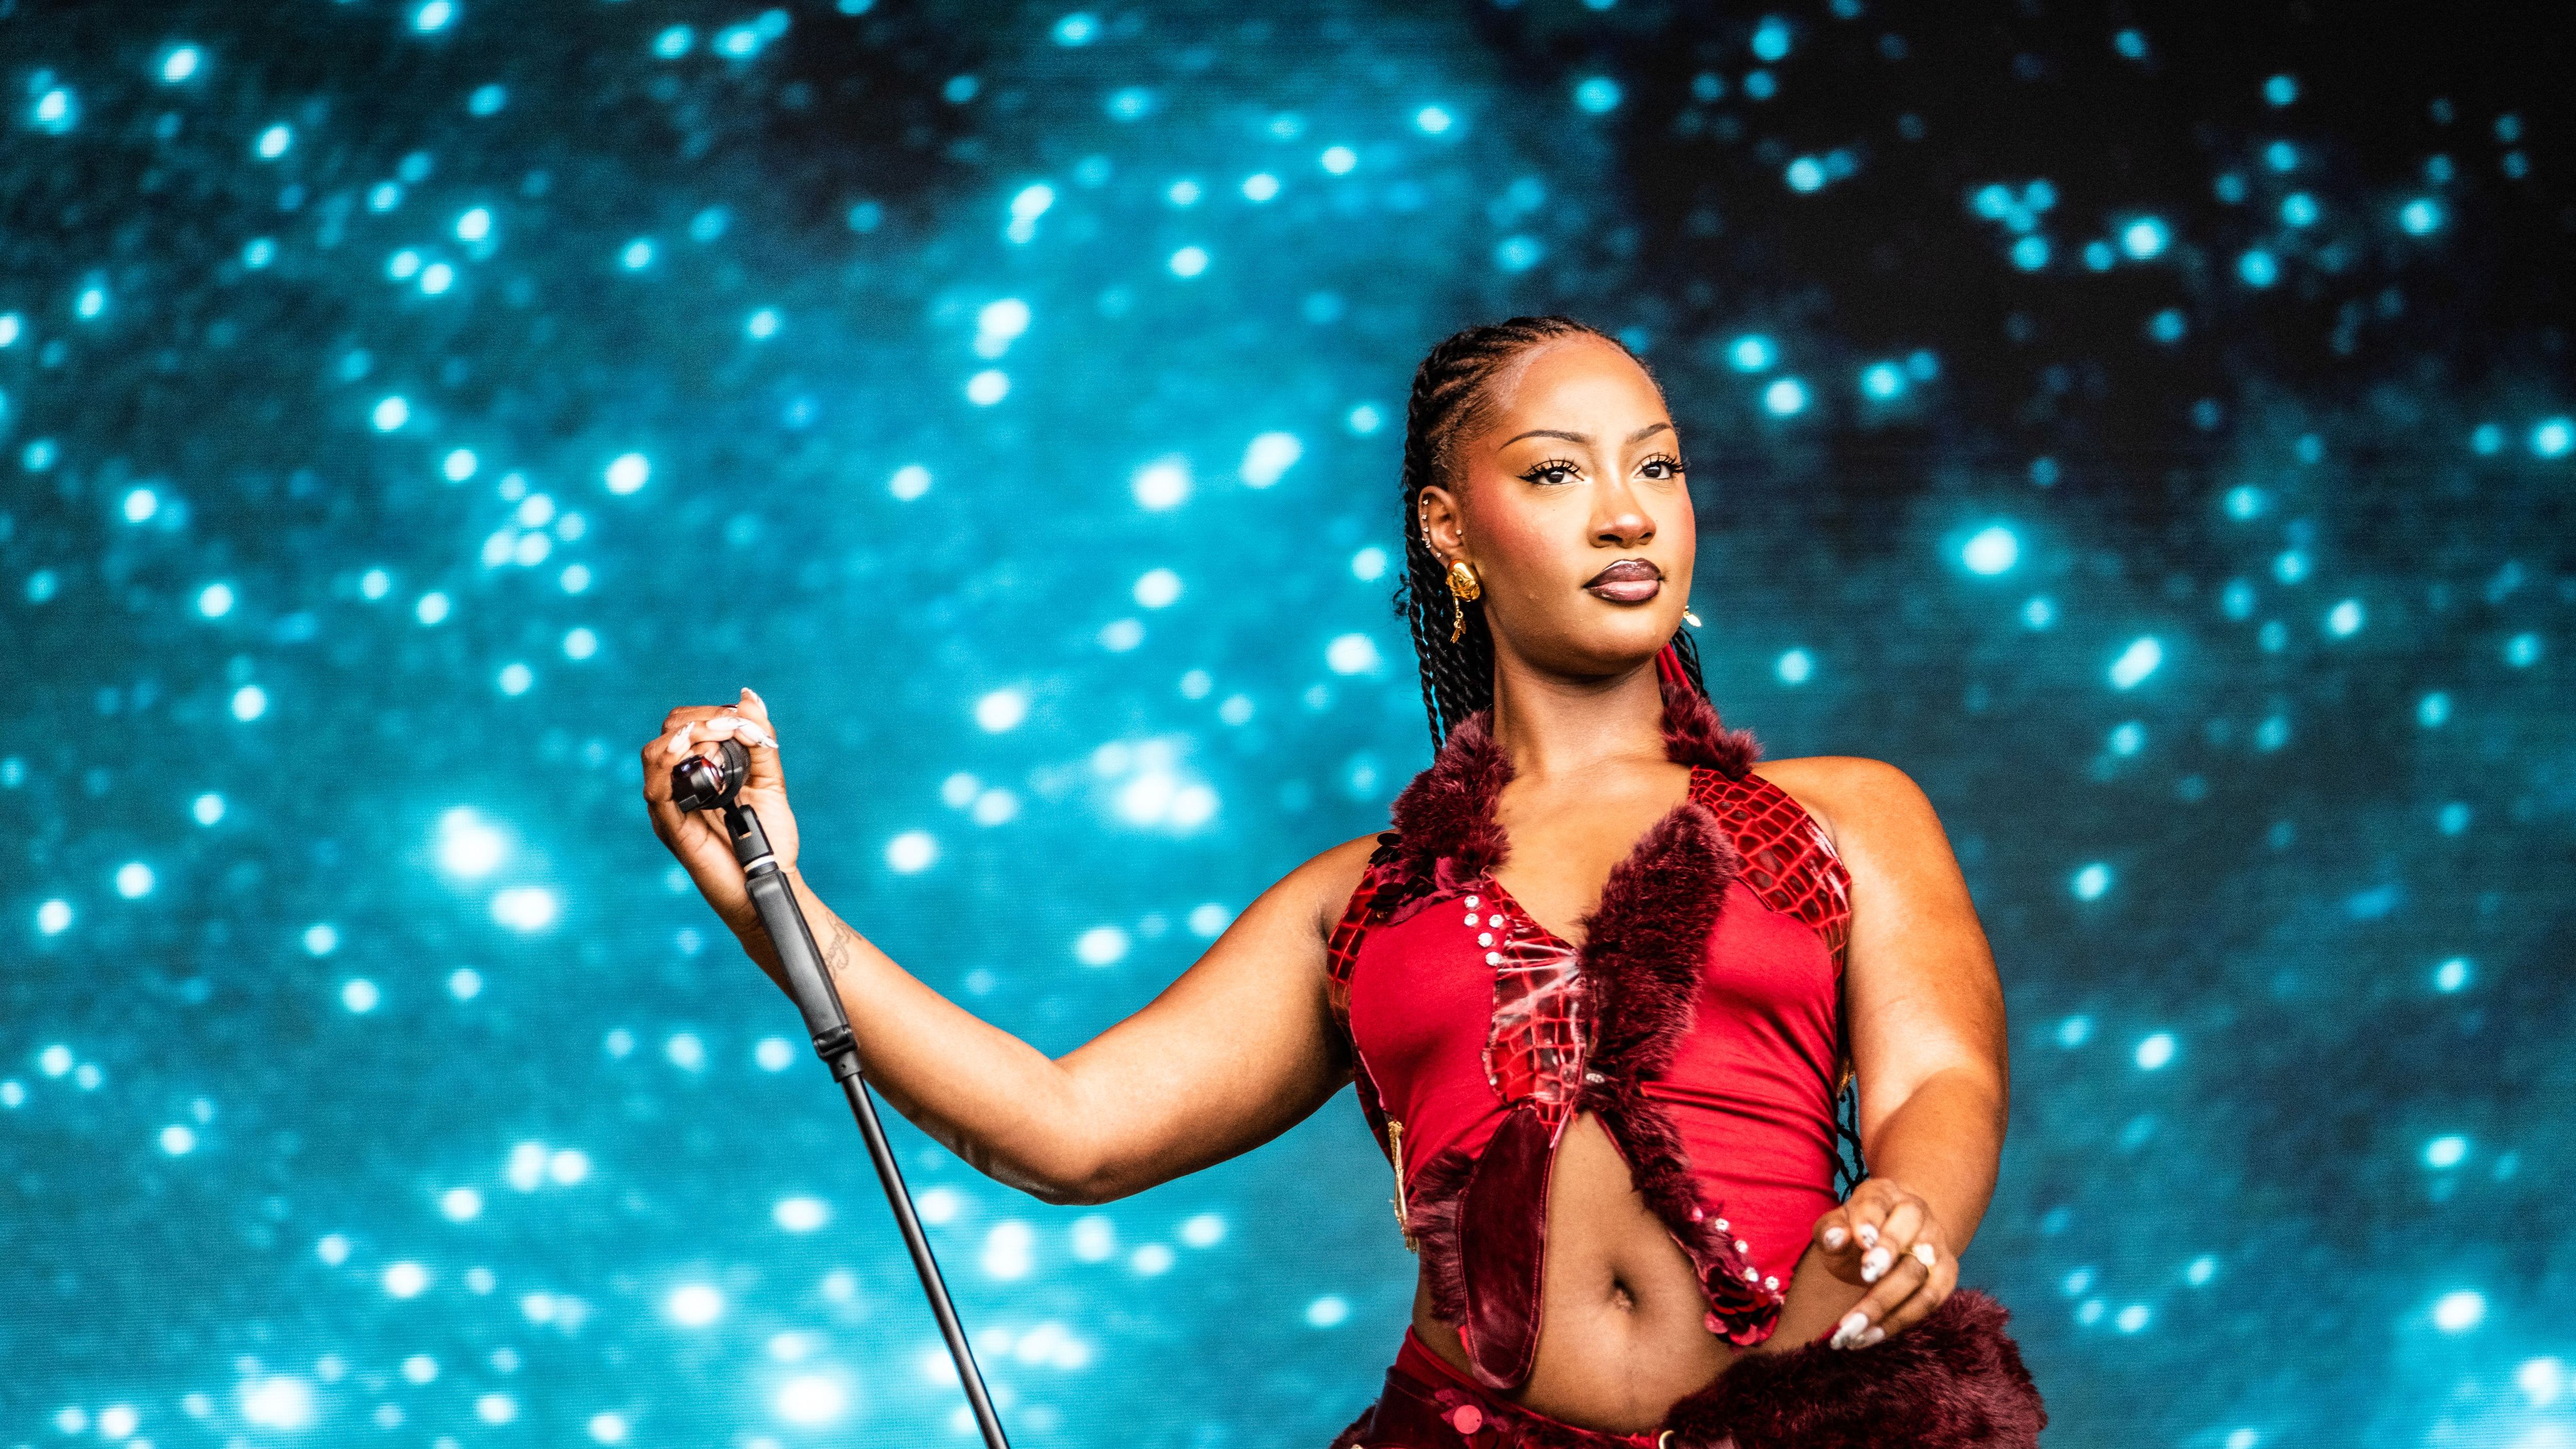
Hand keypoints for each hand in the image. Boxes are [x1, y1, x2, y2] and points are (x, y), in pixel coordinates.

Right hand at [641, 688, 795, 941]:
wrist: (771, 882)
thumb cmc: (770, 839)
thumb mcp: (770, 782)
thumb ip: (760, 742)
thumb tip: (747, 696)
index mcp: (698, 772)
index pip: (686, 725)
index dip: (711, 714)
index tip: (742, 721)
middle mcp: (678, 786)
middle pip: (669, 733)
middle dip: (700, 720)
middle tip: (732, 728)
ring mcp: (670, 807)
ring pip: (655, 755)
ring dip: (686, 736)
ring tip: (715, 737)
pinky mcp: (671, 828)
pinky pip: (656, 790)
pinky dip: (669, 764)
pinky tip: (692, 752)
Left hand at [1809, 1177, 1956, 1349]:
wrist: (1891, 1235)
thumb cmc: (1855, 1232)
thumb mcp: (1836, 1226)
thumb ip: (1831, 1230)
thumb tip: (1836, 1238)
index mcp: (1885, 1195)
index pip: (1879, 1203)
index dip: (1871, 1222)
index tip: (1860, 1241)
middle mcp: (1917, 1215)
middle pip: (1907, 1241)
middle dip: (1885, 1265)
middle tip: (1861, 1282)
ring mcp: (1936, 1244)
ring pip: (1922, 1278)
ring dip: (1887, 1307)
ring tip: (1853, 1330)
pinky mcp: (1946, 1274)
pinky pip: (1931, 1302)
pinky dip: (1900, 1321)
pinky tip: (1870, 1335)